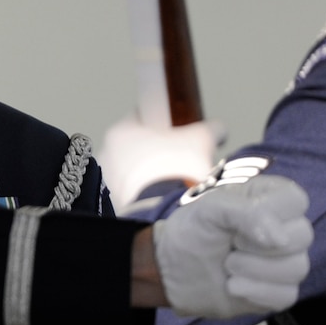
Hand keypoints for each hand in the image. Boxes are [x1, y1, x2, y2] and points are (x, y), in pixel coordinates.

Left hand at [97, 116, 224, 208]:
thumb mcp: (202, 138)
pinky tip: (167, 195)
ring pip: (134, 168)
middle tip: (179, 154)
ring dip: (152, 171)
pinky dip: (148, 191)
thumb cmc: (174, 167)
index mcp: (120, 131)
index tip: (174, 126)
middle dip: (157, 148)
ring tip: (175, 178)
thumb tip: (217, 129)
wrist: (163, 209)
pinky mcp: (116, 202)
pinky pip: (134, 191)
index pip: (139, 115)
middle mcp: (108, 153)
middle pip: (136, 144)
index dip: (160, 118)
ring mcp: (109, 180)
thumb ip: (211, 128)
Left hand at [152, 174, 310, 318]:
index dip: (271, 214)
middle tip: (231, 244)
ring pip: (297, 268)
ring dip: (253, 269)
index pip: (296, 200)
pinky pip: (286, 295)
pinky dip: (254, 292)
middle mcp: (284, 228)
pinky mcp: (279, 291)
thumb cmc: (193, 232)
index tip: (240, 224)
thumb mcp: (210, 210)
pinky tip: (233, 286)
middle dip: (259, 245)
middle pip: (303, 235)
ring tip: (228, 265)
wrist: (173, 271)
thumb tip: (282, 239)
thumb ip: (247, 213)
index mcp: (270, 198)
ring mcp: (285, 261)